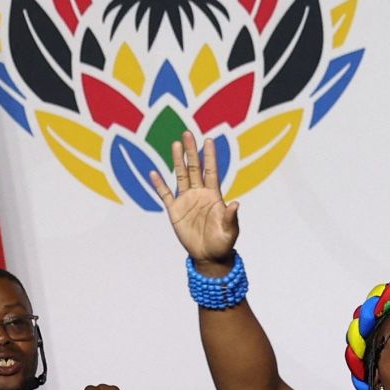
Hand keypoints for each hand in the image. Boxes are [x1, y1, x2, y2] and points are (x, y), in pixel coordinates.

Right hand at [150, 131, 239, 267]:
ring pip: (180, 176)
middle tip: (188, 133)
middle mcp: (199, 194)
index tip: (209, 140)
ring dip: (177, 161)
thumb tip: (236, 203)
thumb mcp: (230, 230)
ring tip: (175, 144)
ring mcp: (186, 201)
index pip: (212, 171)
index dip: (210, 157)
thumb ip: (231, 217)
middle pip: (194, 168)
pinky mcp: (175, 211)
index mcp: (214, 196)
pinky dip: (159, 184)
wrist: (209, 256)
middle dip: (191, 151)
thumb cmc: (223, 243)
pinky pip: (165, 195)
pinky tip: (153, 172)